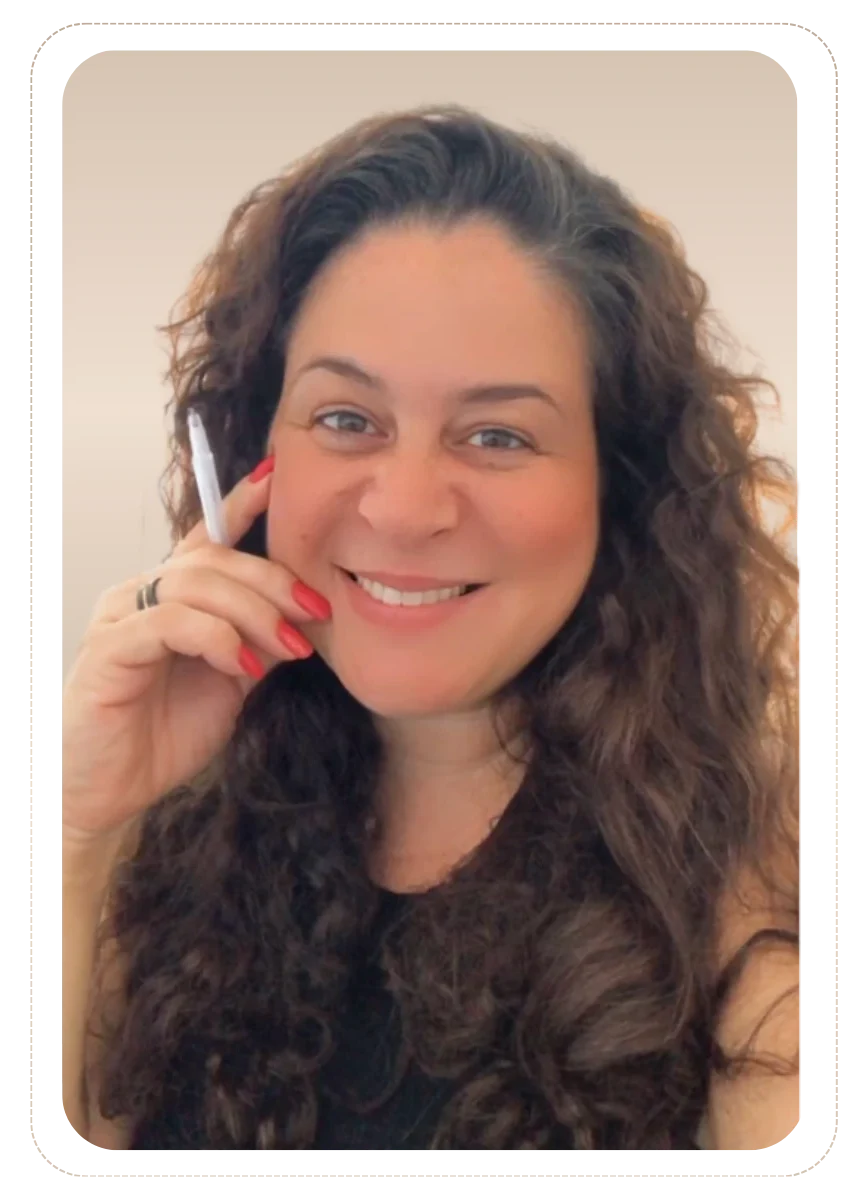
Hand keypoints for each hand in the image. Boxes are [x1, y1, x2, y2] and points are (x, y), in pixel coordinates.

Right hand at [60, 459, 330, 844]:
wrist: (116, 792)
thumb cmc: (167, 734)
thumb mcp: (232, 681)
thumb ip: (259, 640)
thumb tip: (306, 614)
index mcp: (170, 596)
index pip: (206, 538)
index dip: (239, 503)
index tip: (278, 477)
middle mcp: (141, 595)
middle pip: (213, 558)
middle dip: (273, 580)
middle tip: (316, 611)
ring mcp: (120, 617)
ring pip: (195, 583)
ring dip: (254, 612)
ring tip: (289, 647)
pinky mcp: (108, 649)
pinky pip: (169, 622)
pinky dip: (216, 638)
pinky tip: (243, 667)